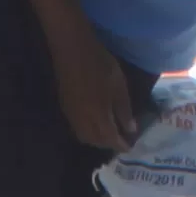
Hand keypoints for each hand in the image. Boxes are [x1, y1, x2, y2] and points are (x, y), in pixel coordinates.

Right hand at [52, 32, 138, 156]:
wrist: (72, 50)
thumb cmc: (100, 64)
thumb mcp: (119, 86)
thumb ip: (124, 110)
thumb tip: (130, 129)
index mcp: (98, 116)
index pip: (111, 139)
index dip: (121, 144)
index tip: (130, 146)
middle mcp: (83, 120)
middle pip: (95, 141)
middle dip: (108, 144)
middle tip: (120, 139)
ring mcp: (71, 115)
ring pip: (84, 137)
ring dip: (96, 140)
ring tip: (108, 133)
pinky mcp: (65, 108)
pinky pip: (76, 128)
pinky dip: (87, 131)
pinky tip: (94, 123)